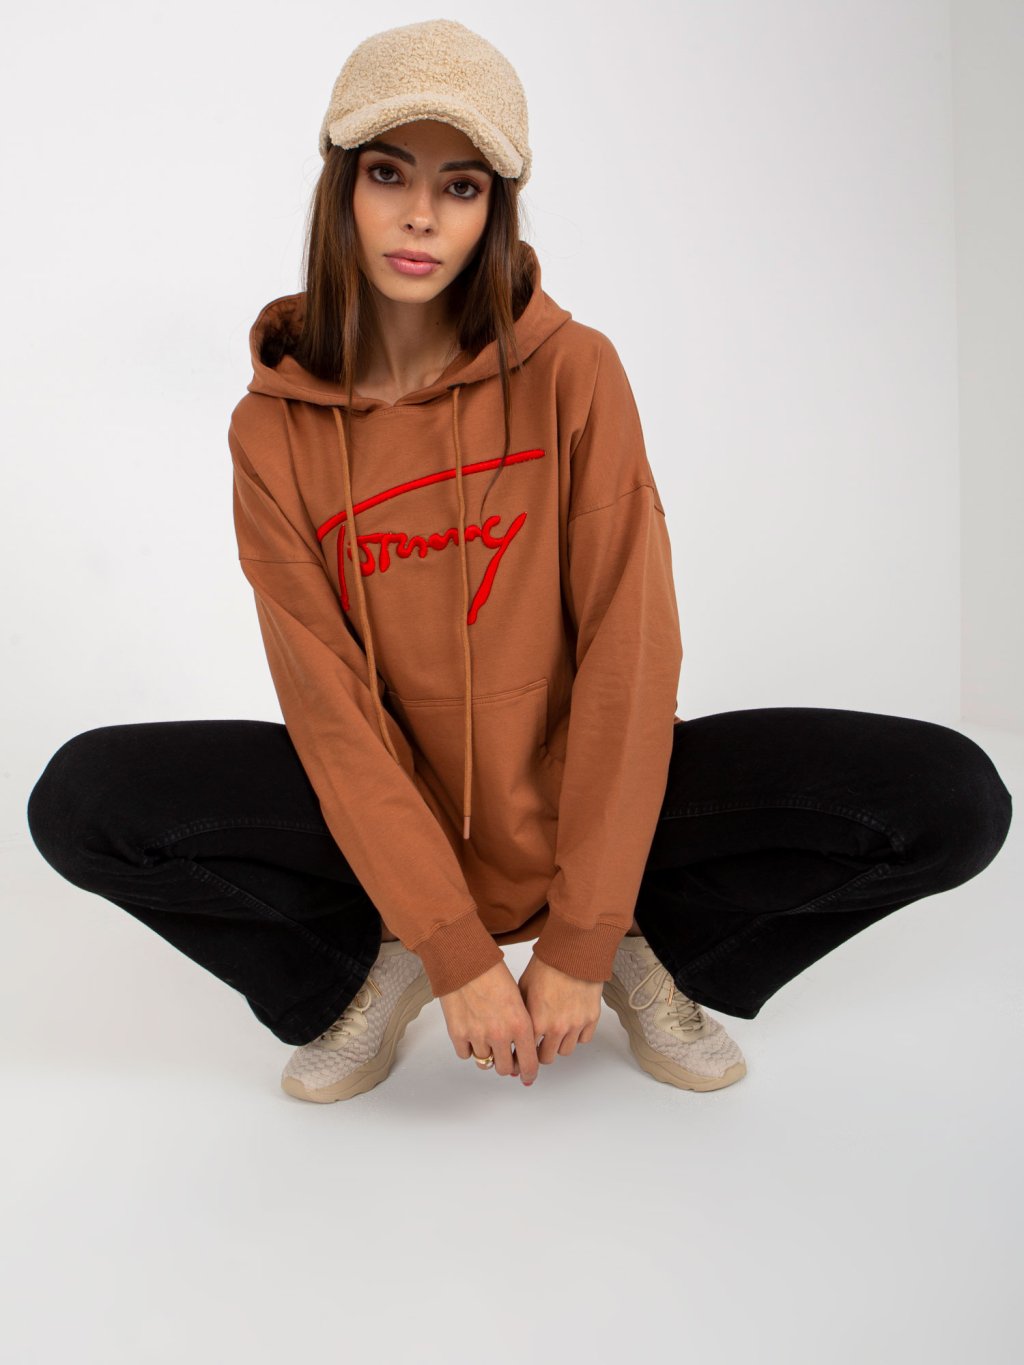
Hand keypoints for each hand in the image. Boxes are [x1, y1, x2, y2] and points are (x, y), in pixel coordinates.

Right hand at [437, 959, 539, 1085]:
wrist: (465, 961)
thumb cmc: (493, 972)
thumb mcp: (518, 998)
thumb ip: (522, 1025)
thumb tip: (521, 1048)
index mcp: (520, 1024)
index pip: (528, 1063)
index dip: (529, 1074)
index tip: (527, 1077)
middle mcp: (500, 1034)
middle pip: (504, 1068)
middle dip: (506, 1064)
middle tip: (505, 1056)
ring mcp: (477, 1035)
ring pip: (484, 1062)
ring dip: (487, 1054)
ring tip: (486, 1038)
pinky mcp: (457, 1033)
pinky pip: (465, 1054)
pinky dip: (469, 1047)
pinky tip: (472, 1032)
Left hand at [515, 953, 603, 1071]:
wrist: (573, 952)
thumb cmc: (546, 966)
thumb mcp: (523, 989)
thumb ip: (521, 1014)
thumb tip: (515, 1032)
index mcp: (537, 1022)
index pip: (527, 1053)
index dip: (523, 1054)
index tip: (523, 1054)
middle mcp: (557, 1028)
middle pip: (548, 1057)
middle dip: (541, 1052)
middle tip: (539, 1044)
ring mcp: (576, 1024)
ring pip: (566, 1051)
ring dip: (559, 1044)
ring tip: (555, 1032)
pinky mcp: (591, 1018)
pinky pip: (584, 1039)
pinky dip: (577, 1035)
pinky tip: (570, 1024)